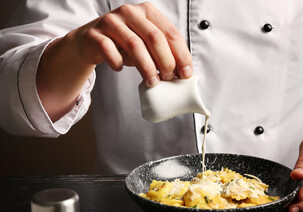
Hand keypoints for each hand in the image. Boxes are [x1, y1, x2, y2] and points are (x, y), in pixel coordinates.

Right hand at [37, 2, 192, 120]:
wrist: (90, 41)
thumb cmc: (124, 43)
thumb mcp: (146, 43)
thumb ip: (163, 51)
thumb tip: (182, 72)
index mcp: (148, 11)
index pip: (171, 32)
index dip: (181, 54)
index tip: (186, 73)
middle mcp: (130, 12)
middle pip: (155, 38)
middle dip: (166, 61)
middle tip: (169, 78)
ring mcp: (111, 21)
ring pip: (134, 45)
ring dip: (146, 67)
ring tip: (152, 81)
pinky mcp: (94, 34)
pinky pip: (109, 50)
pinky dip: (118, 62)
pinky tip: (121, 68)